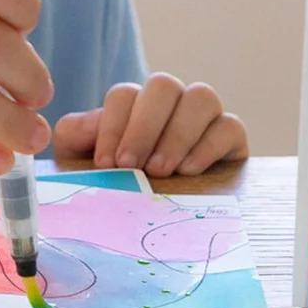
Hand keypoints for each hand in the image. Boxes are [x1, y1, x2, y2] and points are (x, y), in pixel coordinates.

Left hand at [52, 73, 246, 176]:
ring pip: (201, 97)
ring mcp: (204, 117)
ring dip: (177, 133)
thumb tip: (91, 123)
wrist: (146, 221)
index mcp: (133, 105)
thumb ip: (77, 136)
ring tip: (160, 171)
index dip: (113, 126)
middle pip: (163, 86)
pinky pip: (229, 127)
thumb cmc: (115, 186)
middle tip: (131, 165)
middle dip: (144, 126)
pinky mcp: (231, 139)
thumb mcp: (82, 162)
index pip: (124, 96)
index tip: (106, 163)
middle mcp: (170, 103)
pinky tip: (189, 171)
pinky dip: (209, 146)